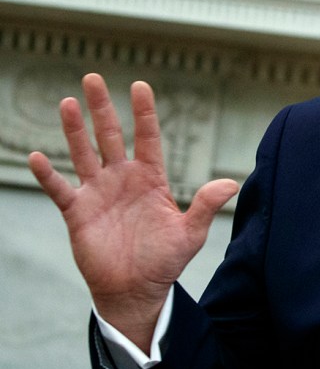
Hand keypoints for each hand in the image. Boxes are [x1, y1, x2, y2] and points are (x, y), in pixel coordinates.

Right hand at [28, 73, 238, 350]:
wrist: (136, 290)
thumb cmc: (164, 261)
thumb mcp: (191, 233)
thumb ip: (206, 205)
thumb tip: (232, 182)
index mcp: (151, 179)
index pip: (147, 138)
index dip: (144, 112)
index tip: (140, 85)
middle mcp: (122, 179)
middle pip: (110, 136)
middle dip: (102, 107)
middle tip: (92, 77)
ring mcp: (98, 193)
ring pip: (83, 153)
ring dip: (74, 129)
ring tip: (67, 102)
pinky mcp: (78, 213)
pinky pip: (60, 189)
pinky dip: (48, 174)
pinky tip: (38, 156)